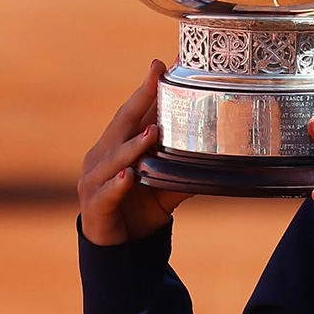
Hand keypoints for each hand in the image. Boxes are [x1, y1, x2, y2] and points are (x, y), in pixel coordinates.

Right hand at [78, 60, 191, 244]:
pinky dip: (117, 185)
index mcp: (116, 147)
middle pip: (121, 125)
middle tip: (156, 80)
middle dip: (139, 102)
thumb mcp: (164, 189)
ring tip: (153, 132)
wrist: (116, 248)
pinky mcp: (94, 207)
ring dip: (133, 146)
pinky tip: (128, 177)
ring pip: (113, 159)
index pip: (133, 114)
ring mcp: (93, 181)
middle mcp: (101, 158)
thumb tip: (220, 161)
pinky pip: (106, 193)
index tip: (159, 65)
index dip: (146, 90)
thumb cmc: (137, 209)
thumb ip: (182, 173)